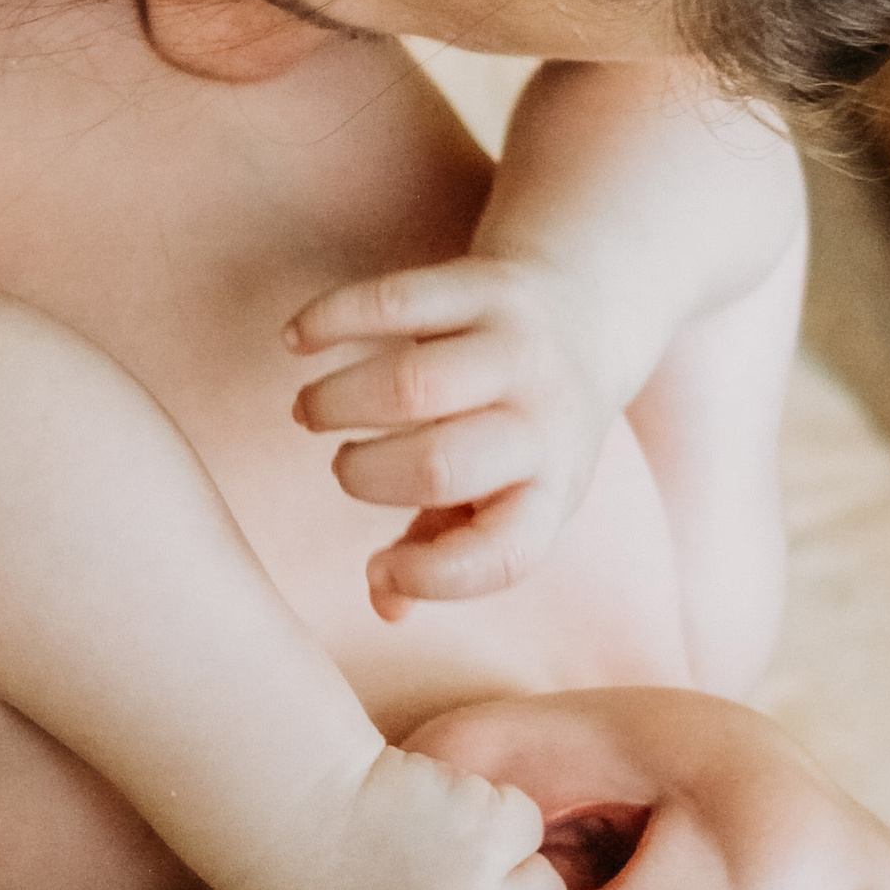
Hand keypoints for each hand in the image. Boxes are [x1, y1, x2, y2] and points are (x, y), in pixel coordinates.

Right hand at [289, 254, 615, 616]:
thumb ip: (446, 550)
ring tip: (310, 412)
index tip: (378, 569)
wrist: (591, 306)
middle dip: (366, 476)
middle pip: (441, 465)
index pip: (506, 553)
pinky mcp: (487, 284)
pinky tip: (297, 341)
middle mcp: (544, 421)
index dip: (435, 576)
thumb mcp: (510, 495)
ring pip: (414, 382)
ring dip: (339, 402)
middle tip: (344, 469)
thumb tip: (384, 606)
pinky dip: (331, 319)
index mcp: (551, 489)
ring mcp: (519, 348)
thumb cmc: (526, 426)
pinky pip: (398, 299)